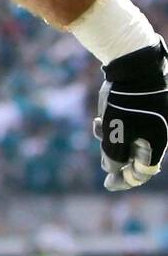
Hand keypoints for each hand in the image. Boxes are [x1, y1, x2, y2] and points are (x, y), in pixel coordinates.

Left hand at [93, 39, 167, 190]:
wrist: (134, 71)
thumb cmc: (124, 107)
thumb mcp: (115, 138)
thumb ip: (114, 158)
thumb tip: (112, 169)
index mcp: (156, 146)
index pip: (142, 173)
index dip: (125, 181)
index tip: (107, 184)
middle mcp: (157, 136)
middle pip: (136, 159)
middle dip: (118, 162)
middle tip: (105, 167)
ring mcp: (150, 122)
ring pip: (129, 141)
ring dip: (110, 140)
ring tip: (98, 127)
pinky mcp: (141, 110)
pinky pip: (127, 126)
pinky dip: (113, 127)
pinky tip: (99, 119)